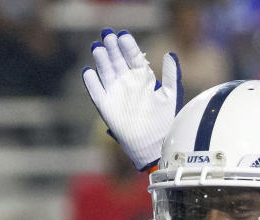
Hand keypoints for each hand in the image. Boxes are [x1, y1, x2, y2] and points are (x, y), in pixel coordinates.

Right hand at [82, 28, 181, 170]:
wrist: (155, 145)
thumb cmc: (166, 121)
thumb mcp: (172, 95)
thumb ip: (171, 74)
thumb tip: (171, 53)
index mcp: (143, 79)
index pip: (133, 58)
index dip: (128, 46)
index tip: (123, 35)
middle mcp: (128, 84)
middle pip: (117, 61)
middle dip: (112, 47)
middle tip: (107, 34)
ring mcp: (116, 94)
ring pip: (106, 72)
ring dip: (101, 60)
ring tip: (98, 47)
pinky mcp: (106, 107)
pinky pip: (95, 91)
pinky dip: (91, 82)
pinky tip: (88, 71)